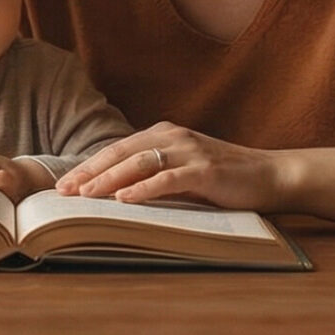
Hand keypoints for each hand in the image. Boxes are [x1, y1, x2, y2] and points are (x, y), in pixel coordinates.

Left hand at [54, 124, 283, 209]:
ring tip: (85, 196)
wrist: (271, 176)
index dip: (88, 166)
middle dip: (89, 173)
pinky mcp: (205, 169)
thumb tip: (114, 196)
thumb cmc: (224, 179)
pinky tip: (125, 200)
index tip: (62, 186)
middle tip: (62, 192)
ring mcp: (189, 150)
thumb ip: (153, 176)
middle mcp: (173, 136)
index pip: (116, 150)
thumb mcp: (183, 174)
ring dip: (108, 180)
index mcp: (163, 134)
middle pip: (120, 153)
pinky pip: (168, 178)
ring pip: (139, 163)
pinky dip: (144, 189)